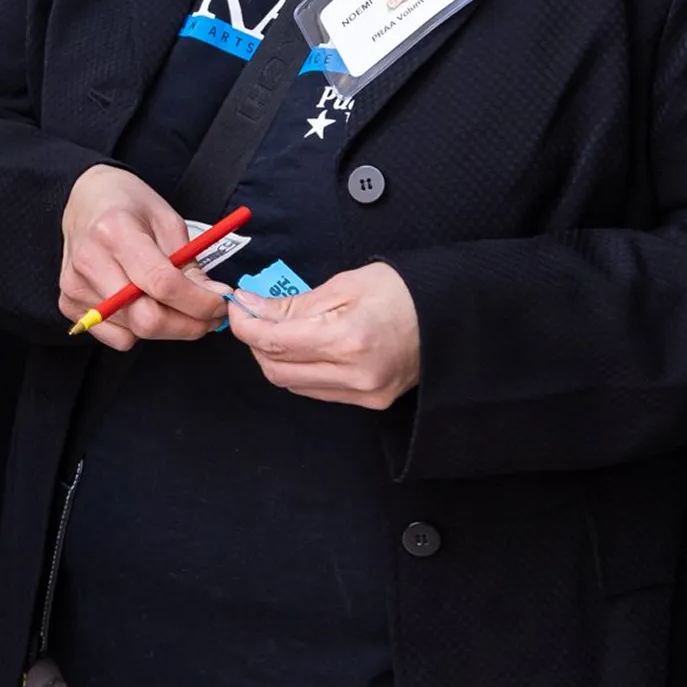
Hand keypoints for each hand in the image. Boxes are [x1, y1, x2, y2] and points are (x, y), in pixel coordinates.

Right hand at [58, 166, 224, 351]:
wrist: (85, 200)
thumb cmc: (128, 205)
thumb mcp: (167, 221)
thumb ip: (189, 264)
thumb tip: (213, 301)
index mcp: (115, 232)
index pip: (163, 284)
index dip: (200, 302)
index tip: (220, 303)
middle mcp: (89, 262)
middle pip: (146, 319)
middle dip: (188, 325)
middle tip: (209, 317)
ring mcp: (75, 286)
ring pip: (134, 333)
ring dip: (167, 327)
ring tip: (175, 304)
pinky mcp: (69, 303)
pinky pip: (116, 337)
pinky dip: (138, 330)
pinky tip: (142, 304)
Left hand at [226, 261, 421, 409]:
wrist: (449, 315)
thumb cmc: (403, 291)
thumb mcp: (345, 285)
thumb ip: (295, 304)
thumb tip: (253, 308)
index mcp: (348, 339)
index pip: (275, 342)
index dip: (246, 325)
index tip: (237, 308)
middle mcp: (356, 374)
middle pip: (278, 370)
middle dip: (256, 343)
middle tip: (254, 317)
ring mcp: (364, 393)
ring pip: (294, 385)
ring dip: (276, 359)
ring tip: (280, 331)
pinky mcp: (370, 401)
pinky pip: (317, 391)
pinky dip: (301, 371)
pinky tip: (306, 349)